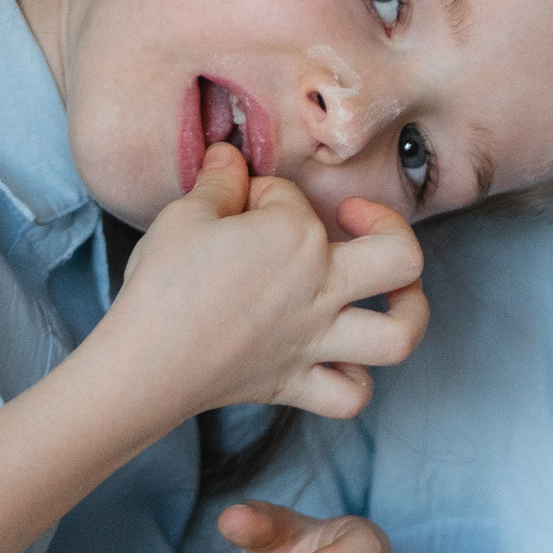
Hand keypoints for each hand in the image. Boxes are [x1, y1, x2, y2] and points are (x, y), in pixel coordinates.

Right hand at [102, 144, 428, 419]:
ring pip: (399, 336)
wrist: (142, 363)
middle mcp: (321, 288)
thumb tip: (230, 156)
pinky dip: (355, 381)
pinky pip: (350, 396)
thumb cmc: (162, 285)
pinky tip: (340, 360)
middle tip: (356, 220)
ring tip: (393, 294)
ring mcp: (316, 341)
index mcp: (296, 238)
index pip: (293, 198)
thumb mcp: (184, 215)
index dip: (265, 193)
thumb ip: (218, 181)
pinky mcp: (296, 384)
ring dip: (409, 313)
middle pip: (401, 259)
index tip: (239, 201)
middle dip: (392, 229)